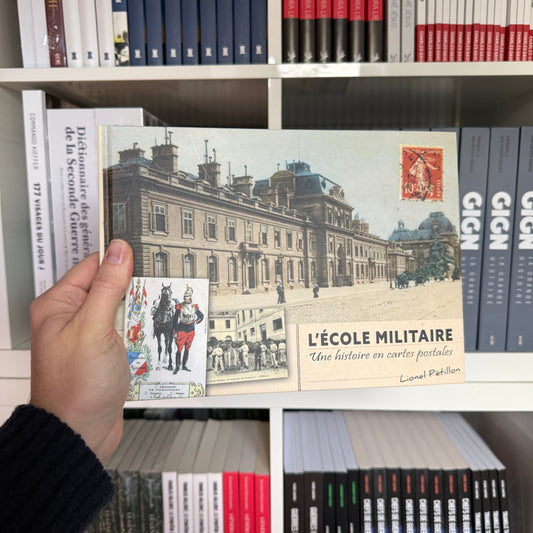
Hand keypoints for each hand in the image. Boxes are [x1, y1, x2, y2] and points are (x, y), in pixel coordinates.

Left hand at [30, 240, 133, 462]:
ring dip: (137, 315)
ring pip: (122, 309)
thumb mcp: (94, 327)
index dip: (119, 262)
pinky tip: (143, 341)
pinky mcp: (104, 351)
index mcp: (59, 305)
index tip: (143, 260)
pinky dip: (138, 332)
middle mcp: (72, 317)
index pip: (93, 266)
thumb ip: (108, 286)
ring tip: (142, 327)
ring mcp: (89, 335)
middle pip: (110, 287)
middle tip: (146, 300)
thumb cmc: (76, 387)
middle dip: (132, 292)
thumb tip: (119, 252)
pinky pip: (126, 330)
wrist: (81, 432)